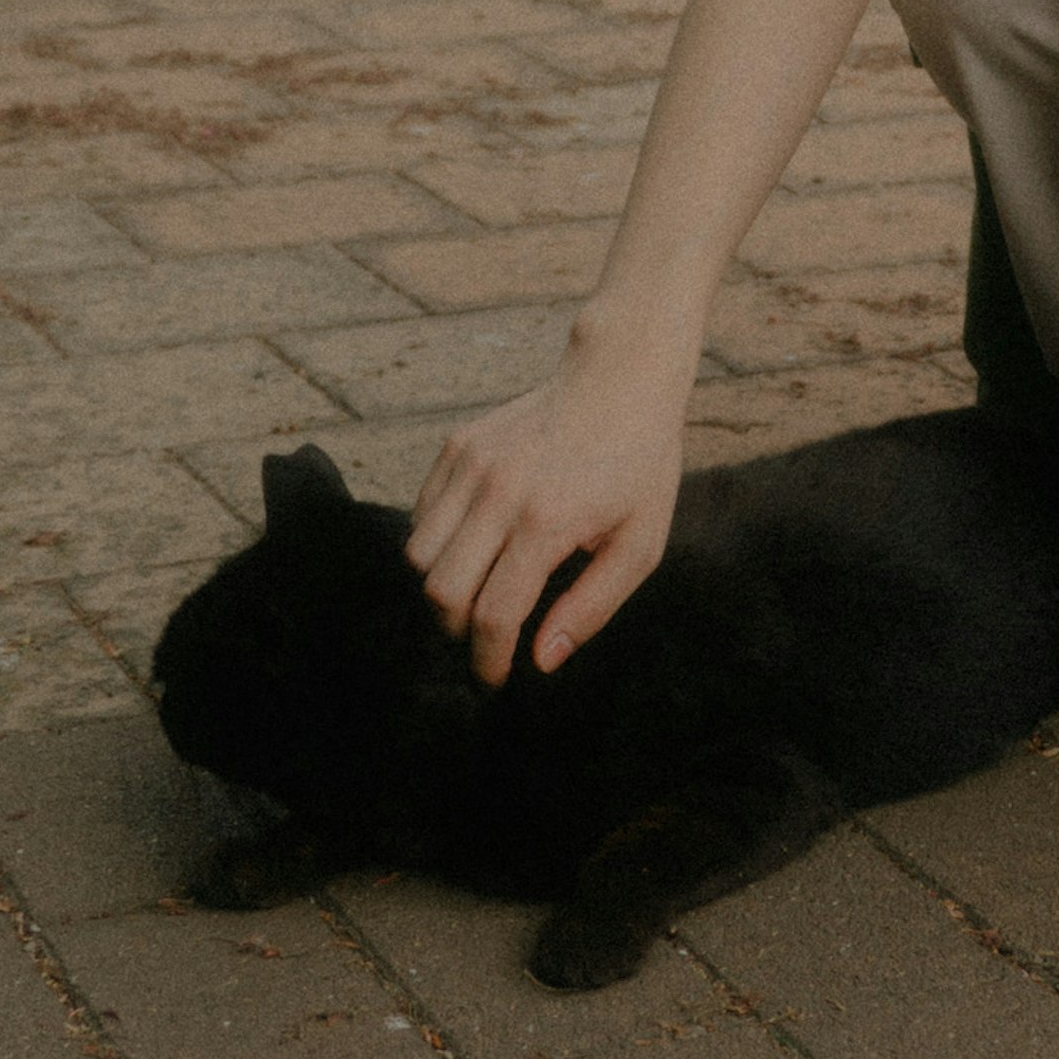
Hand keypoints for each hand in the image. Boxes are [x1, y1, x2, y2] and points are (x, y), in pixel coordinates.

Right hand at [407, 344, 687, 688]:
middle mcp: (498, 491)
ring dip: (440, 589)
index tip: (495, 680)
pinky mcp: (457, 445)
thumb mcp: (640, 545)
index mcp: (547, 521)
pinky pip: (420, 514)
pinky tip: (474, 548)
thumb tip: (541, 659)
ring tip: (476, 595)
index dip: (488, 662)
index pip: (493, 616)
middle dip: (456, 632)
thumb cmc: (639, 467)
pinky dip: (435, 545)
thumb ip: (591, 607)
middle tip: (484, 640)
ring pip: (418, 555)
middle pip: (441, 592)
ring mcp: (471, 464)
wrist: (620, 379)